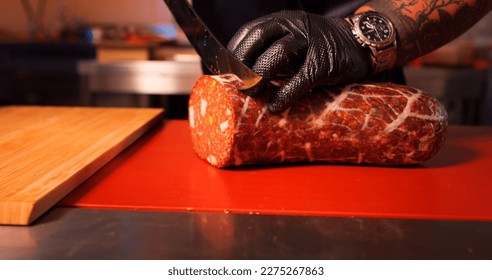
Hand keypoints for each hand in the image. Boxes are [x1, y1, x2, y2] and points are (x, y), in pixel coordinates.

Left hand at [227, 10, 370, 112]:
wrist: (360, 44)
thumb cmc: (320, 48)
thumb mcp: (294, 40)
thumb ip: (273, 50)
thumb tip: (243, 76)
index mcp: (283, 20)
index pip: (251, 31)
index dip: (235, 50)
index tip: (226, 69)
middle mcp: (294, 26)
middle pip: (260, 38)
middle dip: (243, 62)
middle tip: (237, 83)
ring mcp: (311, 42)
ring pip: (278, 54)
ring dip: (260, 75)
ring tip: (252, 94)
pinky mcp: (324, 63)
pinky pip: (300, 79)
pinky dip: (284, 95)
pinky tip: (274, 107)